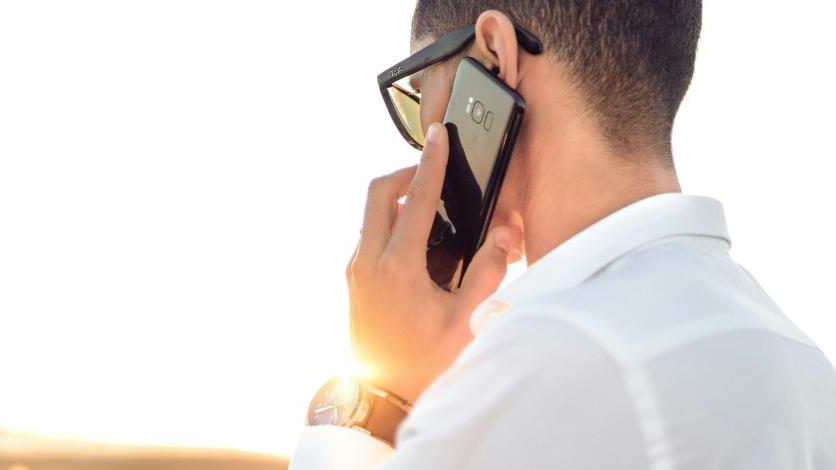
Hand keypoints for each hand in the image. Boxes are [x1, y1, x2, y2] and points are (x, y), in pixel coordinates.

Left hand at [346, 122, 521, 403]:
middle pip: (377, 192)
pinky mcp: (353, 281)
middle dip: (404, 173)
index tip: (438, 136)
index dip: (431, 162)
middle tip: (431, 173)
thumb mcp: (466, 321)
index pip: (415, 199)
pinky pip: (368, 234)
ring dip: (395, 199)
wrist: (381, 397)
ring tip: (430, 208)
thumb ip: (489, 272)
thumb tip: (502, 233)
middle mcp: (368, 262)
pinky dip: (389, 222)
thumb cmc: (423, 363)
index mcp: (397, 267)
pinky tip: (417, 242)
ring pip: (369, 213)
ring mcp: (355, 271)